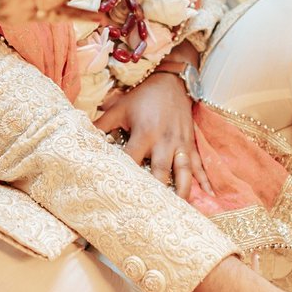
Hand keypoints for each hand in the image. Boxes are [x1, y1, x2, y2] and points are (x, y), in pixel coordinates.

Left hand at [94, 70, 212, 199]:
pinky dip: (205, 180)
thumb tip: (81, 136)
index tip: (117, 193)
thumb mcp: (120, 107)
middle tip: (149, 211)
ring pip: (183, 171)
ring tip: (178, 210)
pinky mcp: (191, 144)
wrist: (172, 81)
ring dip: (182, 191)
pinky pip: (200, 164)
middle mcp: (164, 141)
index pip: (132, 159)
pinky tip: (210, 195)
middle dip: (156, 191)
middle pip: (160, 171)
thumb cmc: (143, 96)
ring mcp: (181, 144)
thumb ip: (101, 125)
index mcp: (144, 133)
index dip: (125, 175)